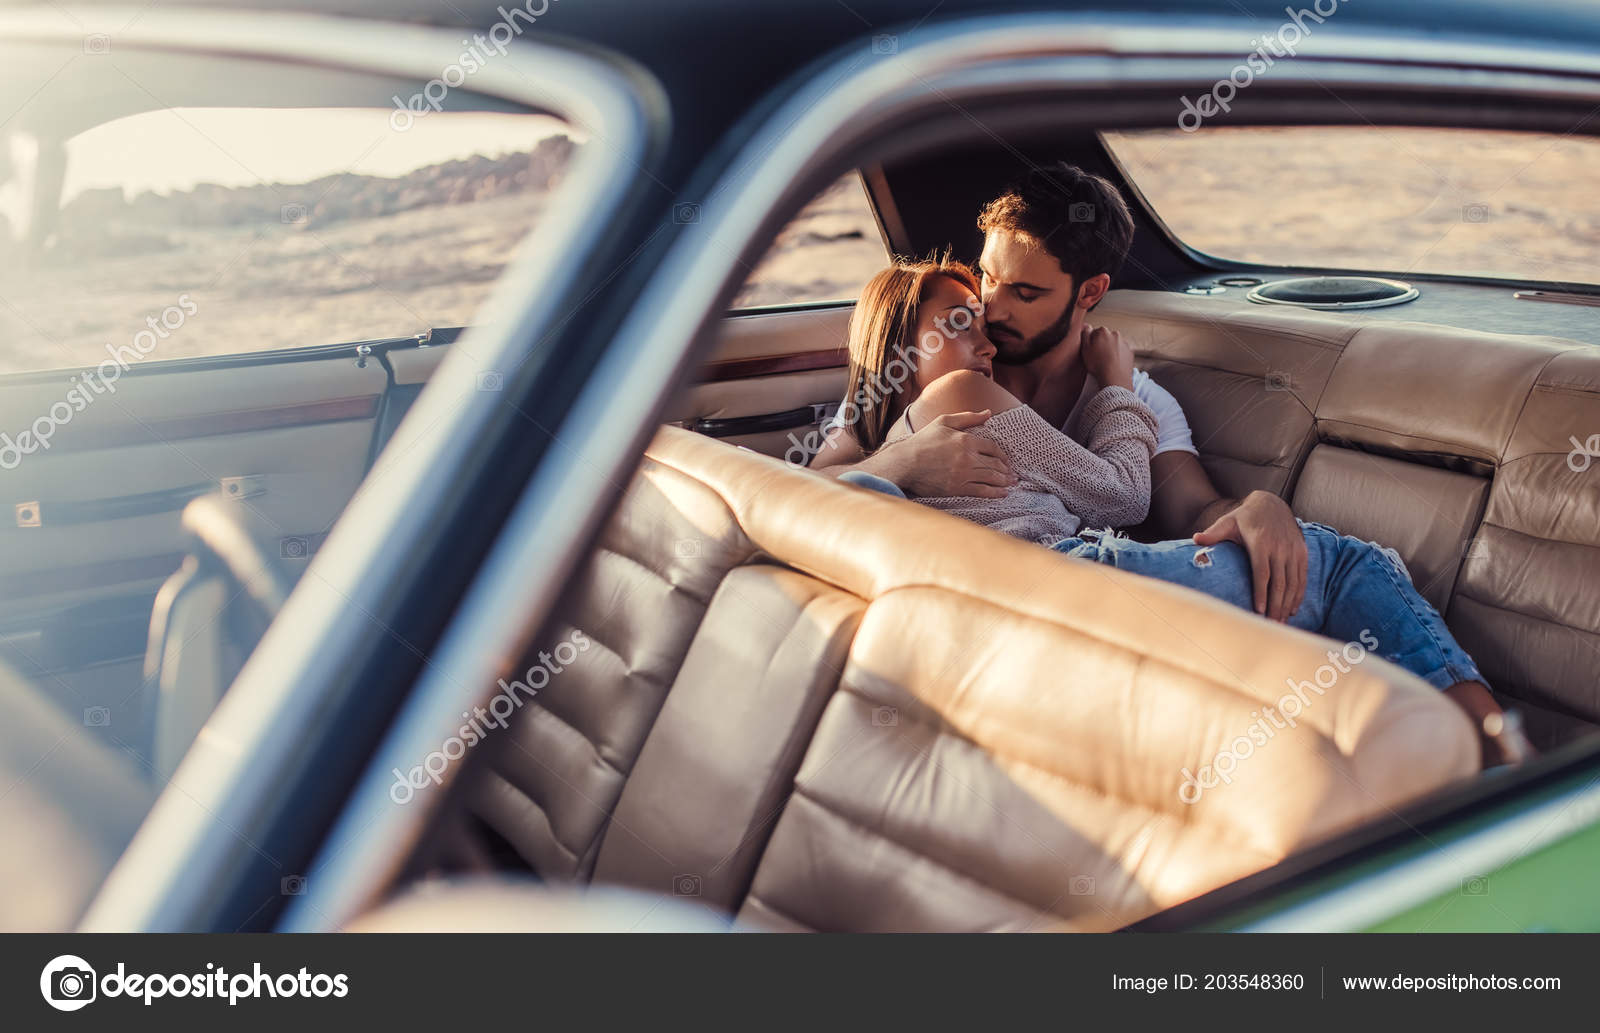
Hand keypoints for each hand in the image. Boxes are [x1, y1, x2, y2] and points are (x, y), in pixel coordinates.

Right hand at [890, 410, 1016, 497]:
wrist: (905, 463)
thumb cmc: (923, 441)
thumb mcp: (944, 421)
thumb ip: (968, 417)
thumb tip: (989, 413)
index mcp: (966, 440)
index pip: (993, 448)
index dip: (1002, 455)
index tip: (1006, 460)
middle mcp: (968, 457)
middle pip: (995, 464)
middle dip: (1006, 469)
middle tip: (1012, 474)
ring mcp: (963, 474)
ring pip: (992, 478)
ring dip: (1005, 481)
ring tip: (1011, 483)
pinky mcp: (957, 488)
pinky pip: (982, 491)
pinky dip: (995, 493)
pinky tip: (1003, 493)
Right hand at [1079, 325, 1133, 390]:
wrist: (1114, 378)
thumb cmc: (1098, 365)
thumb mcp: (1085, 349)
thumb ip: (1085, 335)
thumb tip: (1087, 327)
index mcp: (1103, 331)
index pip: (1094, 332)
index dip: (1091, 342)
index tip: (1090, 350)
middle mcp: (1115, 334)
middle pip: (1105, 337)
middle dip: (1102, 345)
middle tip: (1097, 357)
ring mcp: (1124, 343)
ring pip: (1114, 344)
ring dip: (1110, 350)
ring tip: (1105, 362)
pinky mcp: (1130, 352)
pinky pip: (1122, 352)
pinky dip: (1118, 356)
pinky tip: (1112, 364)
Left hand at [1192, 491, 1306, 621]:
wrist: (1271, 503)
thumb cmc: (1244, 517)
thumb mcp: (1228, 522)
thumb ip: (1213, 533)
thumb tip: (1195, 539)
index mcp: (1261, 543)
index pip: (1262, 573)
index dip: (1261, 593)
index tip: (1259, 611)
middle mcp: (1280, 547)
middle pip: (1280, 582)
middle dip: (1276, 606)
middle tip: (1270, 626)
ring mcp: (1293, 550)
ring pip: (1293, 582)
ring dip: (1287, 604)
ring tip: (1280, 623)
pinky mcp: (1302, 551)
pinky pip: (1302, 576)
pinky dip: (1298, 594)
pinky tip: (1292, 609)